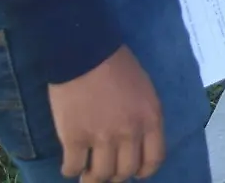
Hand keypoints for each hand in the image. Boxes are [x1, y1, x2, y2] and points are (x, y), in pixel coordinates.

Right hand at [50, 47, 163, 182]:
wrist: (85, 54)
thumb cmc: (117, 66)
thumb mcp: (144, 90)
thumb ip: (143, 116)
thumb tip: (136, 140)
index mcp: (151, 119)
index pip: (154, 159)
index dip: (144, 171)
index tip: (135, 173)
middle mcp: (130, 133)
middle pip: (126, 170)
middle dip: (116, 175)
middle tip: (106, 171)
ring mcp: (102, 137)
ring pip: (101, 174)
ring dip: (94, 177)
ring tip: (88, 173)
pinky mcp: (74, 138)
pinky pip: (73, 167)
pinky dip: (71, 170)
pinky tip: (70, 164)